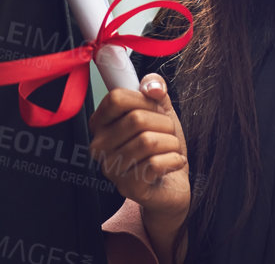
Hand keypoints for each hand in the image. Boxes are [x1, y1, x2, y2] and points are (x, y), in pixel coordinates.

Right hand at [89, 73, 189, 237]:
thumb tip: (152, 87)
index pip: (116, 98)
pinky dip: (174, 159)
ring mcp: (111, 169)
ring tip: (171, 149)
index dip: (143, 99)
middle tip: (168, 133)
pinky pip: (155, 164)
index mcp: (101, 123)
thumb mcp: (160, 110)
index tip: (155, 108)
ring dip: (171, 143)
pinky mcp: (128, 187)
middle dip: (164, 123)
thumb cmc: (161, 145)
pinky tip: (174, 163)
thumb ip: (155, 88)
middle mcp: (99, 146)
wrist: (173, 184)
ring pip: (148, 142)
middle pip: (136, 119)